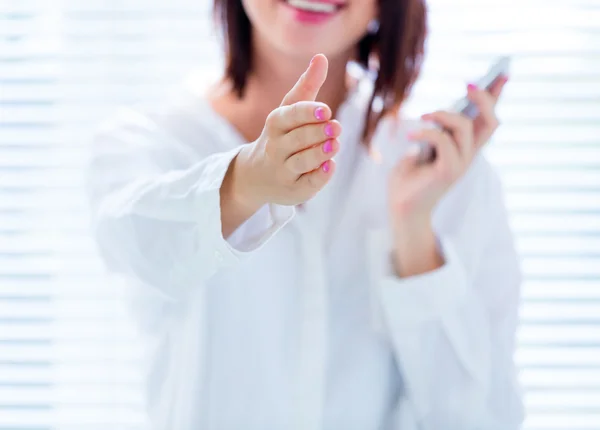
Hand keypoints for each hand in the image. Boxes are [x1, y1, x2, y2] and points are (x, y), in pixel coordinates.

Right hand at [233, 54, 340, 209]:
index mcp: (275, 125)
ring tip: (335, 145)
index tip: (327, 110)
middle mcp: (276, 148)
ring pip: (301, 162)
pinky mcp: (293, 190)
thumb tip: (321, 56)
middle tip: (337, 127)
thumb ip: (307, 86)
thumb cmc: (281, 135)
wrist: (257, 175)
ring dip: (320, 153)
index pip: (289, 116)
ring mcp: (283, 171)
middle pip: (297, 139)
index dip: (307, 113)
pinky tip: (329, 166)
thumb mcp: (289, 110)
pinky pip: (307, 184)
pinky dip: (319, 176)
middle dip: (317, 132)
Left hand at [388, 77, 507, 276]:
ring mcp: (460, 164)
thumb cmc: (408, 179)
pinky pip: (442, 141)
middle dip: (484, 98)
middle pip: (490, 122)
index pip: (487, 120)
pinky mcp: (448, 172)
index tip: (501, 73)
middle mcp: (468, 156)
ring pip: (464, 127)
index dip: (496, 97)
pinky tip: (410, 137)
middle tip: (467, 86)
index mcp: (464, 149)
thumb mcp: (420, 149)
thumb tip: (438, 114)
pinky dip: (426, 133)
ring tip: (424, 115)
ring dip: (443, 114)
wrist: (401, 208)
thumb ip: (434, 133)